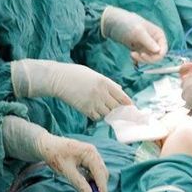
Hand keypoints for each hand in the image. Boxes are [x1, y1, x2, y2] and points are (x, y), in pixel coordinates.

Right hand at [11, 59, 130, 120]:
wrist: (58, 79)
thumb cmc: (76, 74)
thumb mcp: (95, 75)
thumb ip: (108, 83)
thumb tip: (120, 89)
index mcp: (105, 82)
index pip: (122, 96)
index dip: (129, 104)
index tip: (132, 109)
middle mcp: (101, 93)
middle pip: (117, 107)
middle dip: (121, 111)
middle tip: (123, 115)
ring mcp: (93, 102)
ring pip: (108, 114)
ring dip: (109, 114)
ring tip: (106, 111)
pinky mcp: (85, 109)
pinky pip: (97, 117)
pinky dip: (99, 116)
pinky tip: (95, 111)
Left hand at [38, 133, 108, 191]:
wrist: (47, 145)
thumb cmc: (55, 156)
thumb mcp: (66, 171)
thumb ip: (79, 183)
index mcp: (89, 153)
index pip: (100, 172)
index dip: (102, 187)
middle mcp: (93, 152)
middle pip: (102, 172)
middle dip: (101, 186)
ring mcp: (91, 154)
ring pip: (99, 171)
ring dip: (96, 183)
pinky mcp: (87, 157)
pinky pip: (93, 170)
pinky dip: (92, 179)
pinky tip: (87, 186)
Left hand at [101, 6, 167, 62]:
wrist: (112, 22)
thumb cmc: (126, 23)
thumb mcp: (138, 31)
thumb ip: (149, 41)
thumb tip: (159, 51)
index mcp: (158, 34)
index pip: (163, 50)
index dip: (156, 56)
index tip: (144, 55)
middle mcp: (154, 41)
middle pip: (157, 56)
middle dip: (148, 59)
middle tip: (137, 56)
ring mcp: (147, 45)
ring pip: (149, 59)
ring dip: (142, 60)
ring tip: (132, 55)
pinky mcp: (139, 49)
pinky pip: (142, 58)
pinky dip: (137, 59)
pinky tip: (131, 55)